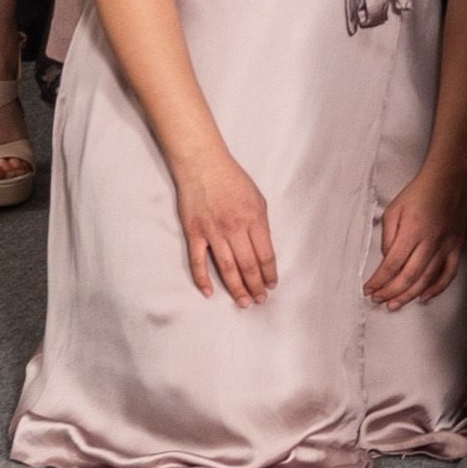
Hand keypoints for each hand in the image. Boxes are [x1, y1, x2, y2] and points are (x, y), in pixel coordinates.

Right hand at [174, 145, 277, 304]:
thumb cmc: (233, 180)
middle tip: (260, 301)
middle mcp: (235, 228)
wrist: (203, 165)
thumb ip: (261, 225)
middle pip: (248, 265)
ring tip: (243, 302)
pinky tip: (210, 293)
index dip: (269, 274)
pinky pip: (198, 262)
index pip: (266, 255)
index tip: (272, 286)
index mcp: (255, 219)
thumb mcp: (258, 199)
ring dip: (236, 288)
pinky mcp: (194, 233)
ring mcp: (213, 232)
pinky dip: (203, 279)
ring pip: (227, 268)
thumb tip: (263, 250)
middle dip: (256, 286)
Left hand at [365, 149, 466, 308]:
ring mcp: (446, 246)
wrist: (449, 178)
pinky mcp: (457, 246)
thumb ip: (388, 236)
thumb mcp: (394, 209)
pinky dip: (437, 288)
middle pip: (408, 276)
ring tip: (395, 305)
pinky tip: (424, 297)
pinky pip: (448, 273)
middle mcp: (430, 242)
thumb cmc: (418, 192)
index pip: (391, 264)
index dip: (378, 281)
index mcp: (412, 231)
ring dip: (409, 295)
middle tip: (378, 301)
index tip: (368, 289)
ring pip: (427, 279)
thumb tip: (387, 260)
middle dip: (390, 292)